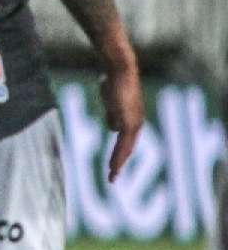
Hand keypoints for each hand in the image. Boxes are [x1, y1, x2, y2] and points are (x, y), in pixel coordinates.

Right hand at [99, 60, 143, 183]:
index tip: (112, 166)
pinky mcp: (129, 123)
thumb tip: (112, 128)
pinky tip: (113, 164)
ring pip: (125, 149)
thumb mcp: (111, 102)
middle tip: (112, 178)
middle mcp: (137, 123)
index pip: (126, 142)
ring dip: (117, 163)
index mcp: (132, 119)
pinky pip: (123, 144)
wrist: (120, 71)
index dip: (119, 154)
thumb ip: (112, 115)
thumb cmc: (114, 82)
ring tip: (112, 176)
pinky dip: (118, 155)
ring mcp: (134, 124)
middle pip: (127, 149)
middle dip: (118, 163)